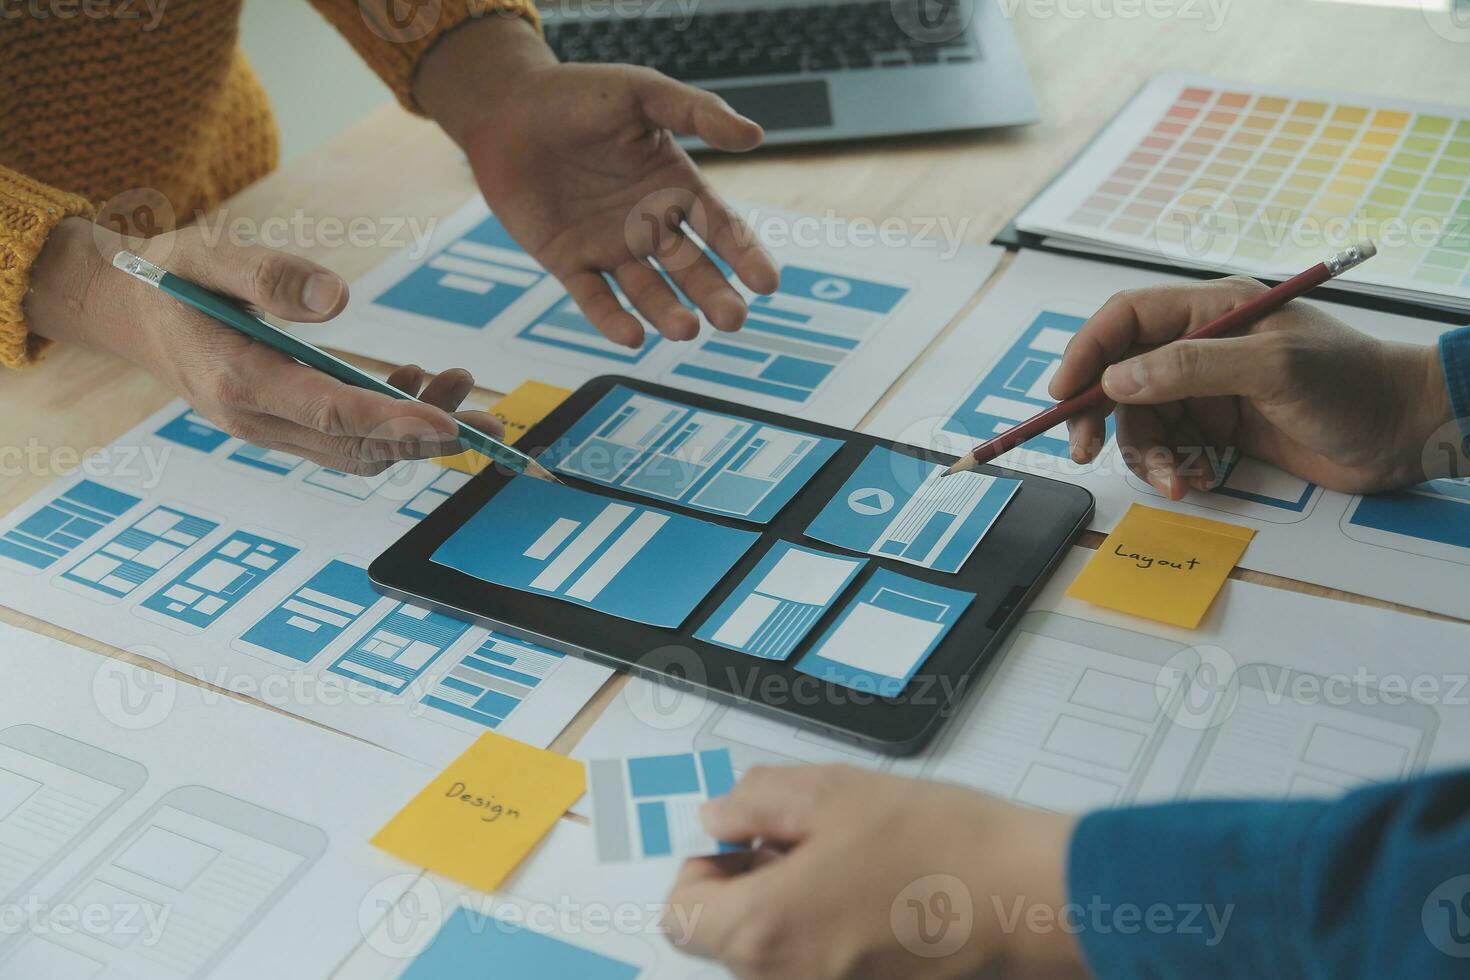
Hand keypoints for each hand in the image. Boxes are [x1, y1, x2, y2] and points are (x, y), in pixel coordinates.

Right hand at [26, 218, 501, 473]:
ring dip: (417, 429)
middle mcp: (256, 419)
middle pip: (357, 446)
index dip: (397, 422)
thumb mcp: (211, 256)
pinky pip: (345, 439)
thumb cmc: (172, 276)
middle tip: (491, 413)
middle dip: (429, 436)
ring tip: (461, 381)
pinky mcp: (282, 424)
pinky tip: (413, 378)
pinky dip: (390, 421)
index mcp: (240, 381)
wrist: (128, 309)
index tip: (453, 425)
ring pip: (357, 450)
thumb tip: (339, 298)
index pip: (333, 413)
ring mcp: (268, 429)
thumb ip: (270, 275)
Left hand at [415, 17, 779, 346]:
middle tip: (733, 320)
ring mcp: (610, 246)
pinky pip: (593, 297)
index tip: (767, 284)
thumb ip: (696, 111)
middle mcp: (649, 224)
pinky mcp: (569, 261)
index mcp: (675, 187)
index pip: (720, 228)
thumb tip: (756, 135)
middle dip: (714, 295)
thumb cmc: (577, 95)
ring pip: (647, 289)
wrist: (506, 108)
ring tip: (686, 331)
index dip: (744, 255)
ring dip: (668, 312)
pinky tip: (631, 335)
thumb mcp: (642, 93)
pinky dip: (611, 318)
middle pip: (691, 268)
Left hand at [665, 766, 1084, 979]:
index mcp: (763, 931)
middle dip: (749, 889)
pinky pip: (818, 968)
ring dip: (788, 911)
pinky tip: (872, 894)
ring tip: (845, 863)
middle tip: (797, 843)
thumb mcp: (831, 793)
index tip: (740, 844)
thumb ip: (755, 802)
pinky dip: (828, 935)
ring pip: (774, 956)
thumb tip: (720, 816)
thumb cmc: (941, 846)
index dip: (702, 870)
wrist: (1029, 895)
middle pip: (726, 940)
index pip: (681, 915)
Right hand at [1049, 277, 1454, 497]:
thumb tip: (1118, 379)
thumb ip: (1191, 368)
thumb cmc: (1351, 384)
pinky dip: (1168, 468)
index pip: (1126, 318)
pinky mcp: (1219, 430)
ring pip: (1141, 419)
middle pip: (1121, 374)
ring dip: (1142, 453)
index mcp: (1212, 310)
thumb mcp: (1272, 368)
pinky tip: (1189, 483)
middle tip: (1084, 450)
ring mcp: (1209, 390)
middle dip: (1098, 414)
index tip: (1062, 394)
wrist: (1403, 432)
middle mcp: (1201, 345)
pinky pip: (1169, 447)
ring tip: (1170, 480)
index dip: (1087, 351)